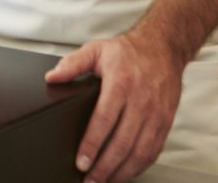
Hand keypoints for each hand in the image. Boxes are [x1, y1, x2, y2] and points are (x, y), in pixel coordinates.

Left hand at [44, 30, 184, 182]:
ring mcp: (156, 113)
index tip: (81, 162)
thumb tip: (52, 77)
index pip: (104, 119)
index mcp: (121, 83)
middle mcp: (141, 100)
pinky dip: (139, 166)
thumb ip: (72, 64)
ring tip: (105, 181)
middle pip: (122, 142)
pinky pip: (154, 150)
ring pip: (139, 151)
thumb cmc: (128, 52)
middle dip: (104, 166)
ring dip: (121, 172)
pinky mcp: (166, 122)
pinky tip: (126, 173)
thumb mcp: (96, 50)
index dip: (92, 143)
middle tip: (89, 180)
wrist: (163, 48)